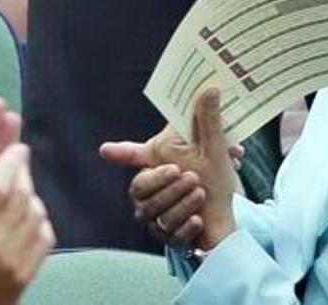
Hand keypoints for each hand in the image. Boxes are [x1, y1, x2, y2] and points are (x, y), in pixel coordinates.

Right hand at [100, 87, 237, 251]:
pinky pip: (171, 235)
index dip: (119, 153)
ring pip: (156, 214)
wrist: (222, 213)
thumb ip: (208, 122)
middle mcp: (148, 192)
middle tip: (189, 174)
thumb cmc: (211, 175)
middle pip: (141, 188)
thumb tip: (212, 89)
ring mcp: (155, 218)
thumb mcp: (212, 148)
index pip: (132, 156)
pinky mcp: (168, 238)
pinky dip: (186, 226)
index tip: (105, 149)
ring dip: (180, 203)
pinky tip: (197, 219)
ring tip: (200, 192)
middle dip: (166, 184)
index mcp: (155, 165)